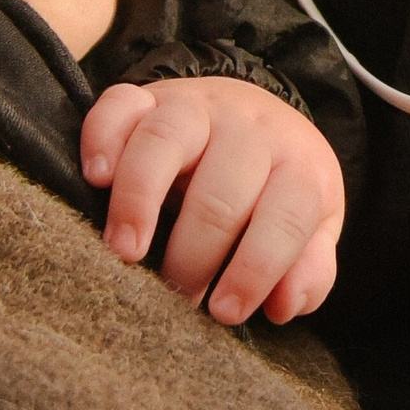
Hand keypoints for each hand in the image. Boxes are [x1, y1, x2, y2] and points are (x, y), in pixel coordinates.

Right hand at [79, 76, 343, 326]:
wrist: (258, 116)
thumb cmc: (279, 189)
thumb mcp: (313, 227)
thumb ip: (309, 271)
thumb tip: (284, 305)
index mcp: (297, 165)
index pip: (286, 217)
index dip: (255, 270)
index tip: (223, 312)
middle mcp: (247, 130)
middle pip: (221, 192)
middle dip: (194, 257)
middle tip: (174, 299)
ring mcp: (195, 108)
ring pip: (165, 140)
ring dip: (139, 200)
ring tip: (126, 253)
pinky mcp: (147, 98)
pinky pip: (118, 105)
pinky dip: (102, 138)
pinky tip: (96, 179)